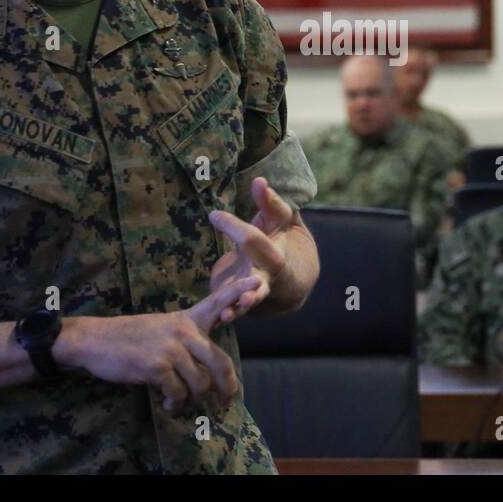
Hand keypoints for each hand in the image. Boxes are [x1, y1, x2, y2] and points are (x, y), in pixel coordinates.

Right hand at [58, 274, 258, 411]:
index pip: (216, 303)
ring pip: (200, 383)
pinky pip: (179, 393)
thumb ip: (187, 342)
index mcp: (186, 319)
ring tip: (179, 401)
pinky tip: (167, 403)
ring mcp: (171, 349)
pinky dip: (175, 403)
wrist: (94, 341)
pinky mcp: (157, 367)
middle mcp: (183, 332)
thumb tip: (208, 373)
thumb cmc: (130, 338)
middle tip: (224, 401)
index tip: (256, 283)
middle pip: (220, 363)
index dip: (237, 293)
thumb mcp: (162, 329)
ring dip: (192, 399)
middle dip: (226, 387)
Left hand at [207, 177, 293, 322]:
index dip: (233, 227)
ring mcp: (253, 290)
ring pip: (250, 301)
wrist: (289, 277)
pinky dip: (227, 316)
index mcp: (275, 250)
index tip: (213, 215)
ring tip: (228, 315)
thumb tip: (259, 180)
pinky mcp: (239, 300)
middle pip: (261, 280)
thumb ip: (269, 203)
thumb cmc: (278, 239)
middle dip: (253, 287)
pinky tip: (218, 321)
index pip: (253, 239)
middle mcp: (266, 273)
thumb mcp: (278, 221)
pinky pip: (234, 310)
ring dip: (239, 307)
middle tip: (245, 294)